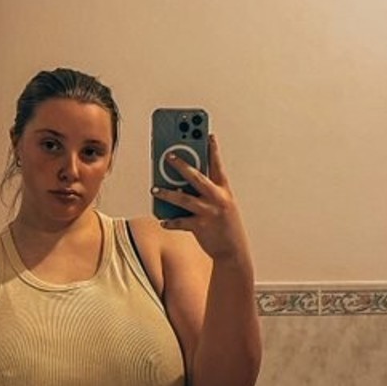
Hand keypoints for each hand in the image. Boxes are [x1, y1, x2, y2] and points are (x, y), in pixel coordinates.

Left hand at [153, 134, 251, 264]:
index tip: (207, 134)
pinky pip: (180, 221)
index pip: (217, 165)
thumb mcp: (222, 205)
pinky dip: (170, 221)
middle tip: (168, 156)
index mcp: (224, 191)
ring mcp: (209, 212)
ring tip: (153, 188)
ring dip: (166, 193)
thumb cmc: (225, 226)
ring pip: (183, 198)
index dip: (213, 149)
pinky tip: (162, 220)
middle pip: (197, 177)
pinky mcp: (201, 227)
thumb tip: (180, 183)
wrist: (233, 251)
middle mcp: (217, 199)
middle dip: (181, 165)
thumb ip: (206, 192)